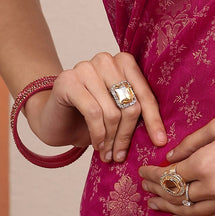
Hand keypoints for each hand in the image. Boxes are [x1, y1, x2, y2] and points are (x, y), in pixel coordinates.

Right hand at [25, 51, 166, 162]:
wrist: (53, 118)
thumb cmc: (89, 117)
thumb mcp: (117, 113)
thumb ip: (135, 113)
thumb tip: (160, 136)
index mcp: (124, 61)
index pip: (145, 92)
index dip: (154, 119)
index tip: (160, 141)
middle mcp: (106, 60)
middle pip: (130, 103)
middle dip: (127, 134)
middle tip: (121, 155)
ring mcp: (85, 67)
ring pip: (112, 111)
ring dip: (111, 139)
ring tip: (108, 154)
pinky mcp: (68, 80)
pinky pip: (93, 112)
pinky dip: (98, 134)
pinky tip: (97, 145)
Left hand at [139, 106, 214, 215]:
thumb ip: (191, 142)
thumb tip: (170, 156)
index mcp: (204, 162)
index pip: (169, 174)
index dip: (153, 173)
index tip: (142, 171)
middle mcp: (211, 187)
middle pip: (175, 194)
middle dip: (157, 190)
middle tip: (145, 187)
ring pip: (188, 211)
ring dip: (168, 208)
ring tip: (154, 204)